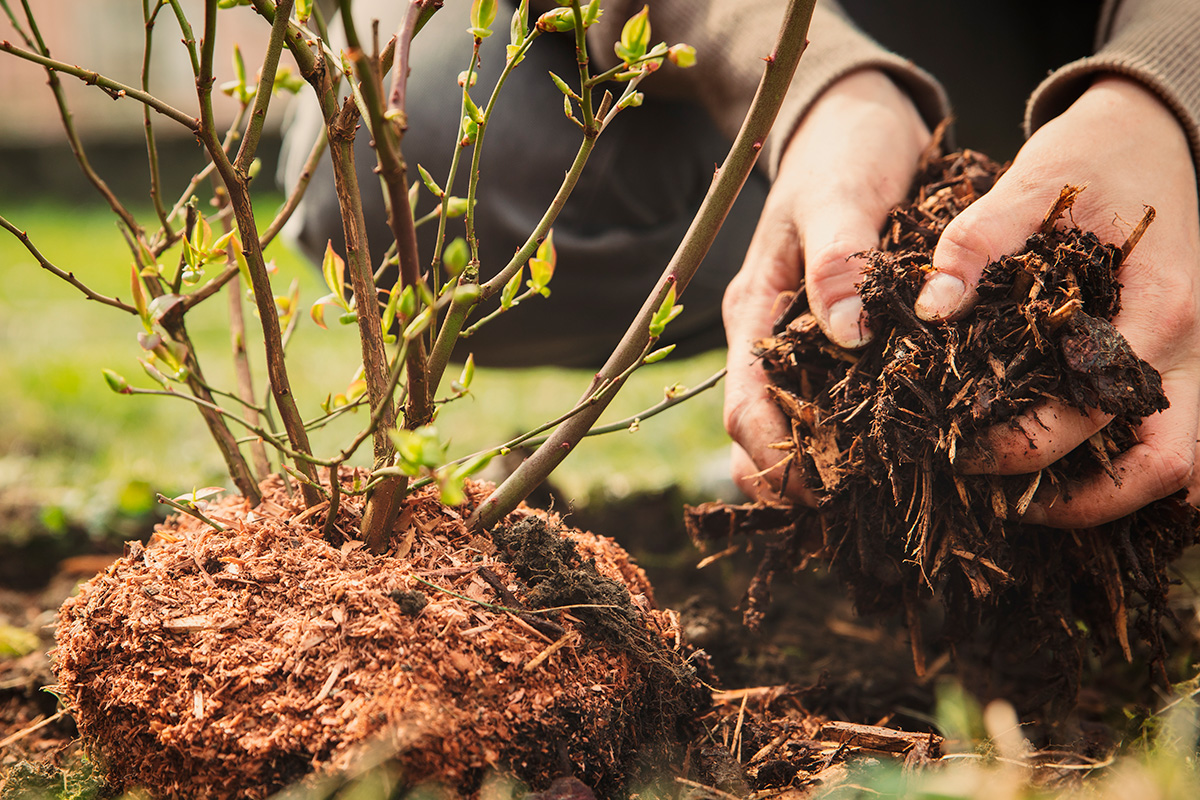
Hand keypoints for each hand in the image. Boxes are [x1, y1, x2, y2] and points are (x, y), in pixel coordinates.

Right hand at [723, 69, 930, 501]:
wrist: (856, 120)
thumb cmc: (844, 152)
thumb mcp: (841, 195)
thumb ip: (839, 260)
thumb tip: (848, 335)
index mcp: (755, 311)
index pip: (744, 405)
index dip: (772, 457)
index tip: (818, 490)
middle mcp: (771, 336)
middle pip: (760, 430)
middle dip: (791, 478)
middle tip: (847, 513)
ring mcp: (801, 339)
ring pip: (794, 424)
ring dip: (819, 466)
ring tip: (871, 500)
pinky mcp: (836, 336)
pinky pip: (833, 400)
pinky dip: (850, 435)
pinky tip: (891, 455)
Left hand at [915, 76, 1199, 526]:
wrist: (1154, 133)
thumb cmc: (1096, 158)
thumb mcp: (1033, 183)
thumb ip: (978, 241)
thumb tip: (931, 309)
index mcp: (1160, 305)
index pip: (1097, 408)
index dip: (1027, 444)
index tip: (962, 450)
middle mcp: (1196, 345)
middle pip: (1169, 465)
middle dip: (1086, 501)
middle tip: (1007, 502)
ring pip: (1187, 467)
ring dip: (1122, 498)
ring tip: (1038, 502)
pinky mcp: (1187, 360)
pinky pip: (1181, 442)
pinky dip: (1136, 472)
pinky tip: (1074, 475)